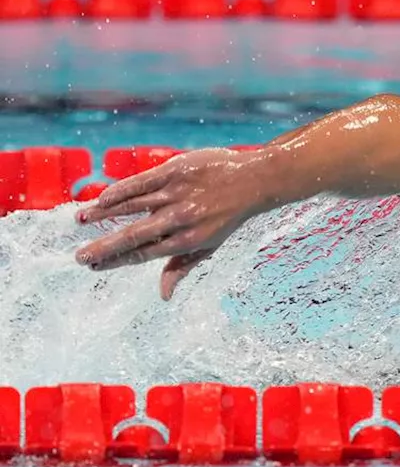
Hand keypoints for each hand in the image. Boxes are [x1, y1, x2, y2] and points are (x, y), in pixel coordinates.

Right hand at [74, 148, 273, 299]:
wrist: (254, 181)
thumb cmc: (227, 217)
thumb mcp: (210, 246)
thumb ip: (182, 267)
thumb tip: (163, 296)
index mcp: (188, 240)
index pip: (144, 254)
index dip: (117, 261)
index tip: (94, 266)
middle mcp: (181, 218)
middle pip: (135, 235)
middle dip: (104, 247)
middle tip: (79, 256)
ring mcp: (177, 193)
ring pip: (133, 205)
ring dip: (104, 213)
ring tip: (80, 220)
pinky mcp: (176, 170)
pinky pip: (142, 181)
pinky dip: (120, 190)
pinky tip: (102, 198)